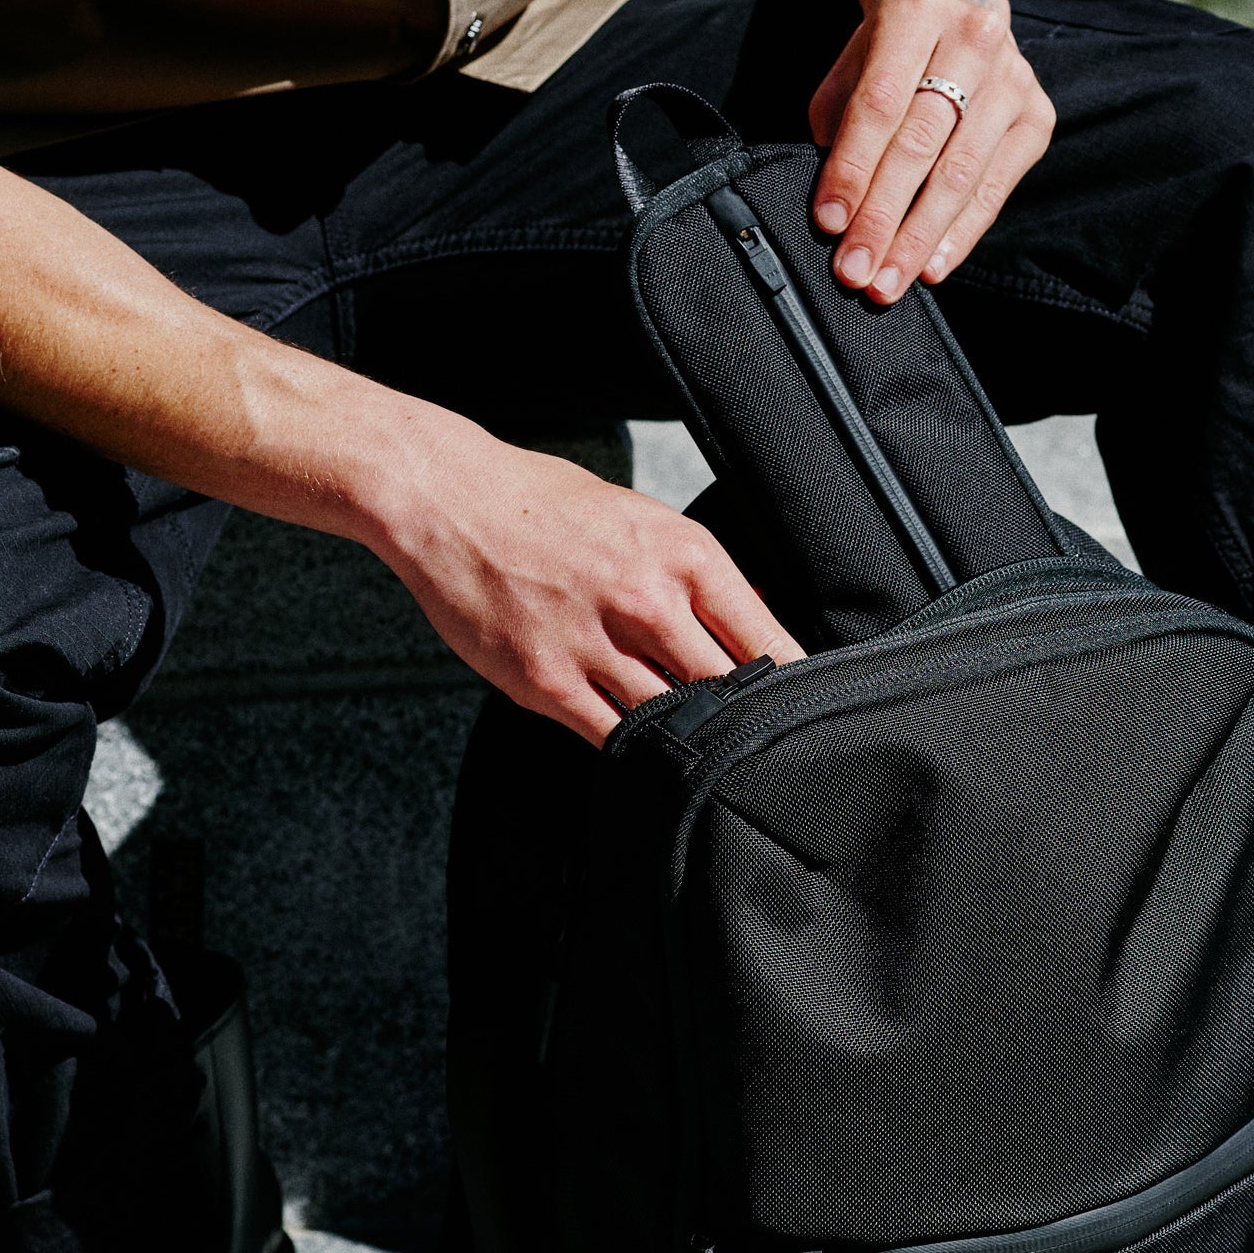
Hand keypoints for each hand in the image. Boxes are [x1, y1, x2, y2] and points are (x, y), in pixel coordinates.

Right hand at [376, 421, 803, 744]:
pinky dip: (637, 750)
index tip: (807, 709)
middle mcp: (646, 601)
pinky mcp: (548, 682)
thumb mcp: (642, 519)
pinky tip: (650, 752)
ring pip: (673, 718)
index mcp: (683, 555)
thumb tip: (756, 623)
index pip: (766, 640)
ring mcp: (595, 645)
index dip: (794, 684)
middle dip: (749, 718)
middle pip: (727, 688)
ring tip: (707, 752)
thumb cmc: (543, 505)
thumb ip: (698, 577)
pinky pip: (613, 737)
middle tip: (762, 743)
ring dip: (692, 736)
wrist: (446, 499)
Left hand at [796, 0, 1053, 304]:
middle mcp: (975, 38)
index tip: (829, 224)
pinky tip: (931, 267)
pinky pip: (994, 190)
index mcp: (919, 9)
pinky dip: (959, 235)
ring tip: (887, 282)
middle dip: (883, 217)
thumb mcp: (854, 62)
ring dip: (919, 239)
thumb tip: (835, 207)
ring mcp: (1014, 78)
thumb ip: (838, 121)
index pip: (881, 104)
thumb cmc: (893, 46)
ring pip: (960, 175)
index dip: (852, 169)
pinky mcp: (1036, 117)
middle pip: (921, 145)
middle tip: (855, 271)